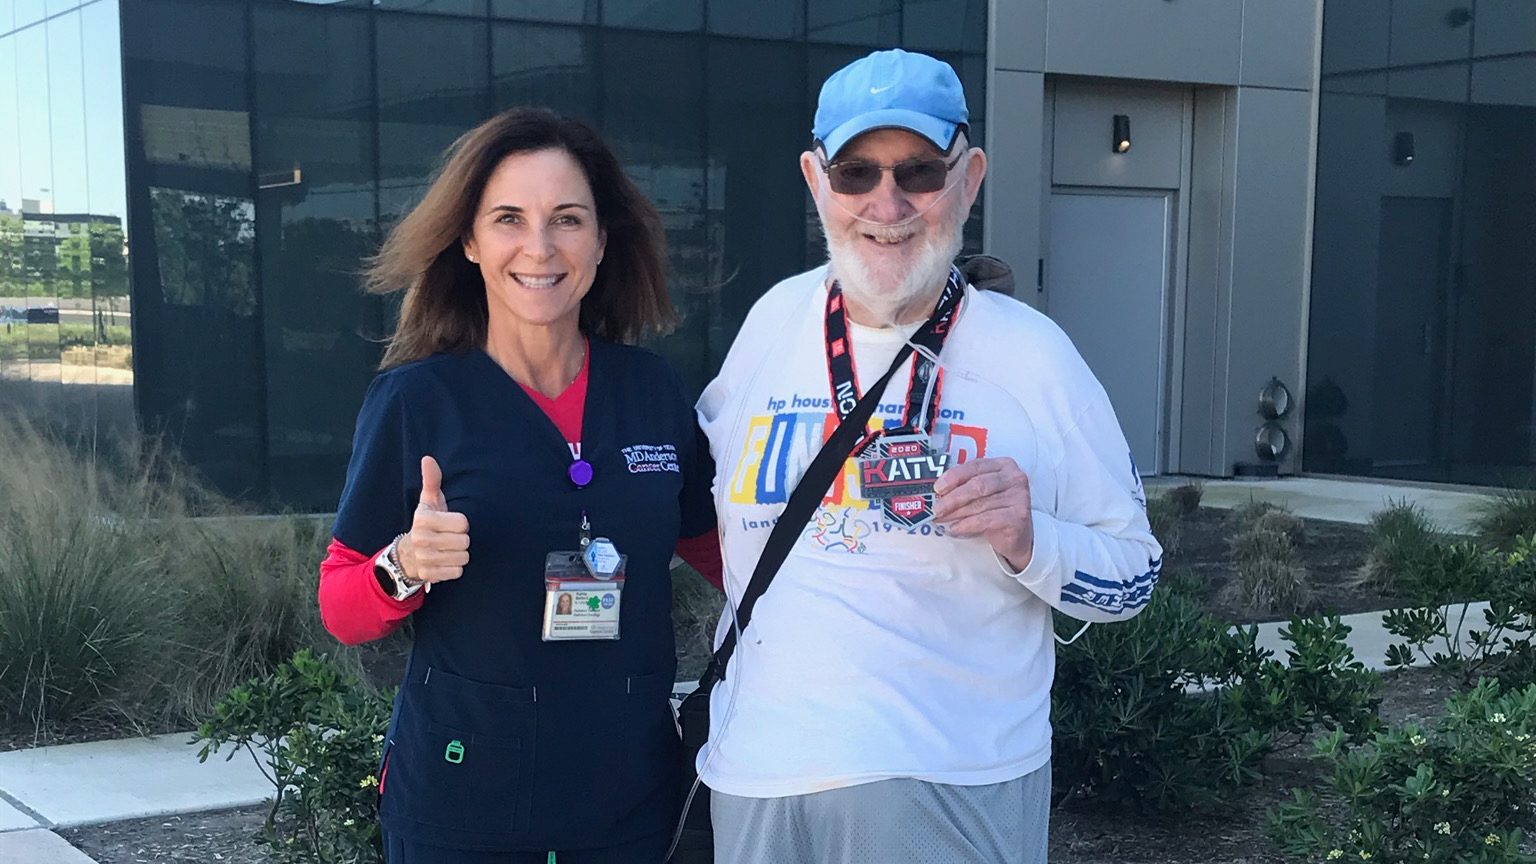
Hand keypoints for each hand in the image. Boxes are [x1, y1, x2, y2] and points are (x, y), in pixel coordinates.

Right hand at [399, 456, 469, 584]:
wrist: (408, 555)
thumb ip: (432, 481)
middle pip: (464, 541)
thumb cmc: (426, 524)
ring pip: (463, 557)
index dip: (461, 524)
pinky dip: (454, 569)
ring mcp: (424, 559)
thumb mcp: (428, 502)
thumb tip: (428, 459)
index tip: (449, 524)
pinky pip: (457, 572)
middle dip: (461, 540)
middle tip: (449, 538)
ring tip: (447, 550)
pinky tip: (444, 562)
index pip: (463, 523)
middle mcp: (421, 539)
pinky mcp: (429, 575)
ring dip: (459, 555)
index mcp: (424, 519)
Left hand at [932, 457, 1034, 570]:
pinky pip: (986, 520)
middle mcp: (1015, 478)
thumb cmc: (997, 510)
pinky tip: (955, 528)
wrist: (1018, 536)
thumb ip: (966, 485)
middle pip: (977, 485)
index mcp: (1004, 465)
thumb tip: (938, 492)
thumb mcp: (983, 493)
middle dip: (953, 498)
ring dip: (956, 513)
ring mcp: (1019, 496)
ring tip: (941, 519)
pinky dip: (967, 524)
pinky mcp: (1018, 516)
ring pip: (980, 504)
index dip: (954, 476)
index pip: (975, 466)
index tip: (937, 488)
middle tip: (936, 508)